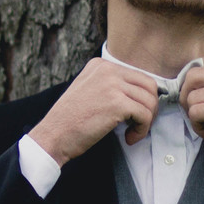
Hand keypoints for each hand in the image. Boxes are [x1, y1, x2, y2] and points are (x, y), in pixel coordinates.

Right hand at [28, 58, 159, 166]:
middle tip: (140, 124)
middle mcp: (107, 70)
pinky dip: (141, 130)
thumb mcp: (87, 90)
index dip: (140, 98)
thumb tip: (140, 95)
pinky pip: (145, 115)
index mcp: (100, 65)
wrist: (53, 136)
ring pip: (149, 101)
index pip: (137, 76)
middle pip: (149, 85)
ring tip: (132, 132)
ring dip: (146, 121)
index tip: (133, 115)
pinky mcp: (117, 103)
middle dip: (150, 107)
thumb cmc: (69, 121)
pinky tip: (129, 138)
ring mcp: (112, 85)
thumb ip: (109, 86)